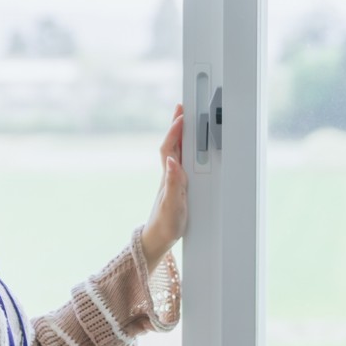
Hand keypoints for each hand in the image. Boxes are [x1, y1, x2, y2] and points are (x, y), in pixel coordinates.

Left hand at [141, 103, 187, 271]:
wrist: (158, 239)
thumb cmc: (165, 224)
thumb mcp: (172, 205)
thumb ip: (173, 184)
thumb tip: (173, 162)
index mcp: (169, 176)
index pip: (171, 147)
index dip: (175, 130)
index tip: (181, 115)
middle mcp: (169, 174)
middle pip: (173, 143)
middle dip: (177, 124)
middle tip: (182, 107)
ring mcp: (172, 179)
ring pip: (176, 150)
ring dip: (180, 134)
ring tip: (184, 119)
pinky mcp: (177, 185)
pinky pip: (180, 160)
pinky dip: (184, 149)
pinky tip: (187, 148)